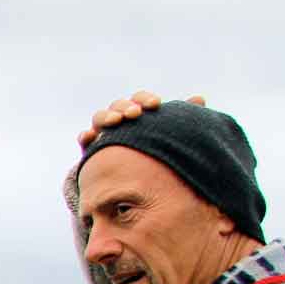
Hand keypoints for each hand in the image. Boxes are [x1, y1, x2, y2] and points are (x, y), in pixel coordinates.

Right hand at [77, 90, 205, 147]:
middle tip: (135, 114)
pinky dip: (86, 135)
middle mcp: (120, 121)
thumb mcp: (169, 136)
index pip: (138, 100)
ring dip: (106, 117)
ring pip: (100, 118)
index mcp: (138, 114)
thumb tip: (200, 98)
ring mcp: (103, 134)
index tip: (155, 104)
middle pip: (118, 105)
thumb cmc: (156, 154)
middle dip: (125, 107)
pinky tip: (90, 136)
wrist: (135, 184)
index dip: (144, 99)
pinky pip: (85, 138)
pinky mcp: (91, 150)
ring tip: (115, 122)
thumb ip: (180, 119)